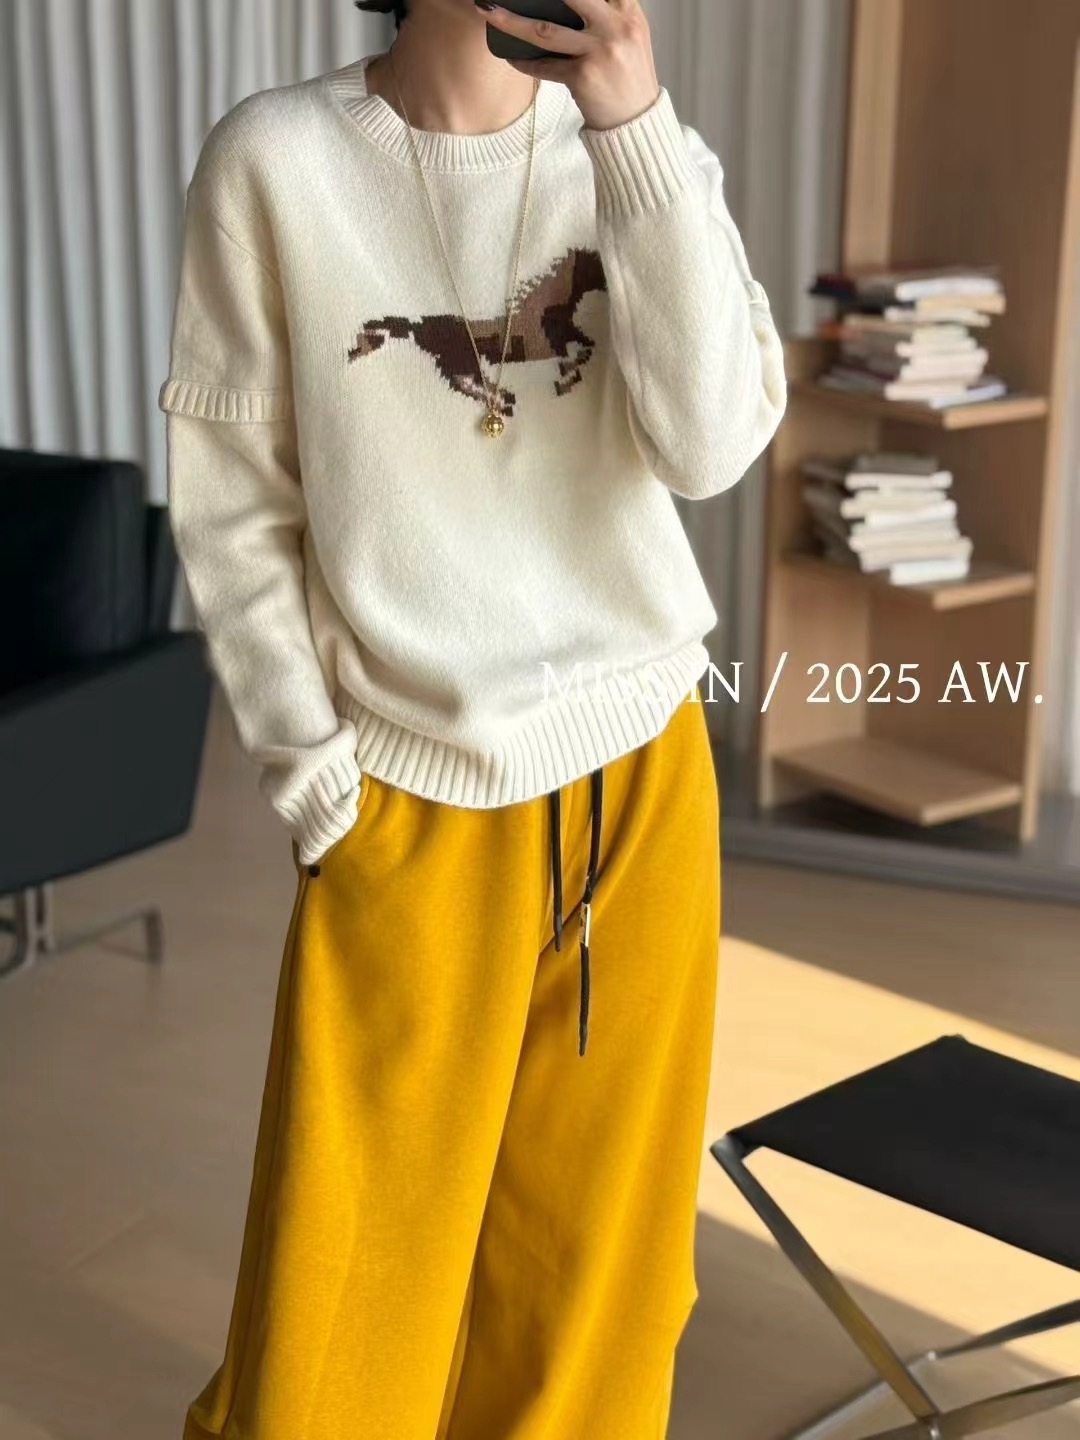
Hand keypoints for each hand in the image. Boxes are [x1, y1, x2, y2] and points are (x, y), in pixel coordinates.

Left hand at [478, 0, 660, 131]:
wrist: (636, 122)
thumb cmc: (628, 79)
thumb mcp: (630, 37)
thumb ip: (608, 13)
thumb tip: (566, 3)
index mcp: (629, 12)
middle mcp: (616, 27)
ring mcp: (599, 51)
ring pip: (545, 30)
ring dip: (511, 21)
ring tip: (488, 10)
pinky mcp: (583, 77)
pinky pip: (545, 67)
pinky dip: (525, 62)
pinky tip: (510, 56)